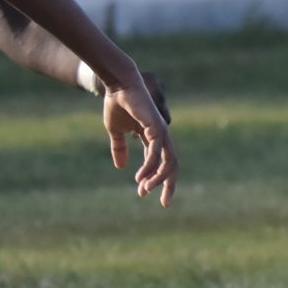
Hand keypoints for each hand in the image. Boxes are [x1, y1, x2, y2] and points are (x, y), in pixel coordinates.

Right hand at [100, 69, 177, 205]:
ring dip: (158, 179)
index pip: (162, 163)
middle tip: (163, 203)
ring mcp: (161, 132)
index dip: (158, 180)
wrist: (118, 84)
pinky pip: (157, 153)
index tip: (146, 194)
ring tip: (144, 190)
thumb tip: (121, 166)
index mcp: (153, 138)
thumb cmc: (117, 104)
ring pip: (169, 162)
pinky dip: (150, 168)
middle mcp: (161, 137)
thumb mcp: (115, 131)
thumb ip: (120, 148)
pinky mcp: (156, 127)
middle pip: (172, 166)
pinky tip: (141, 178)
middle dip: (168, 185)